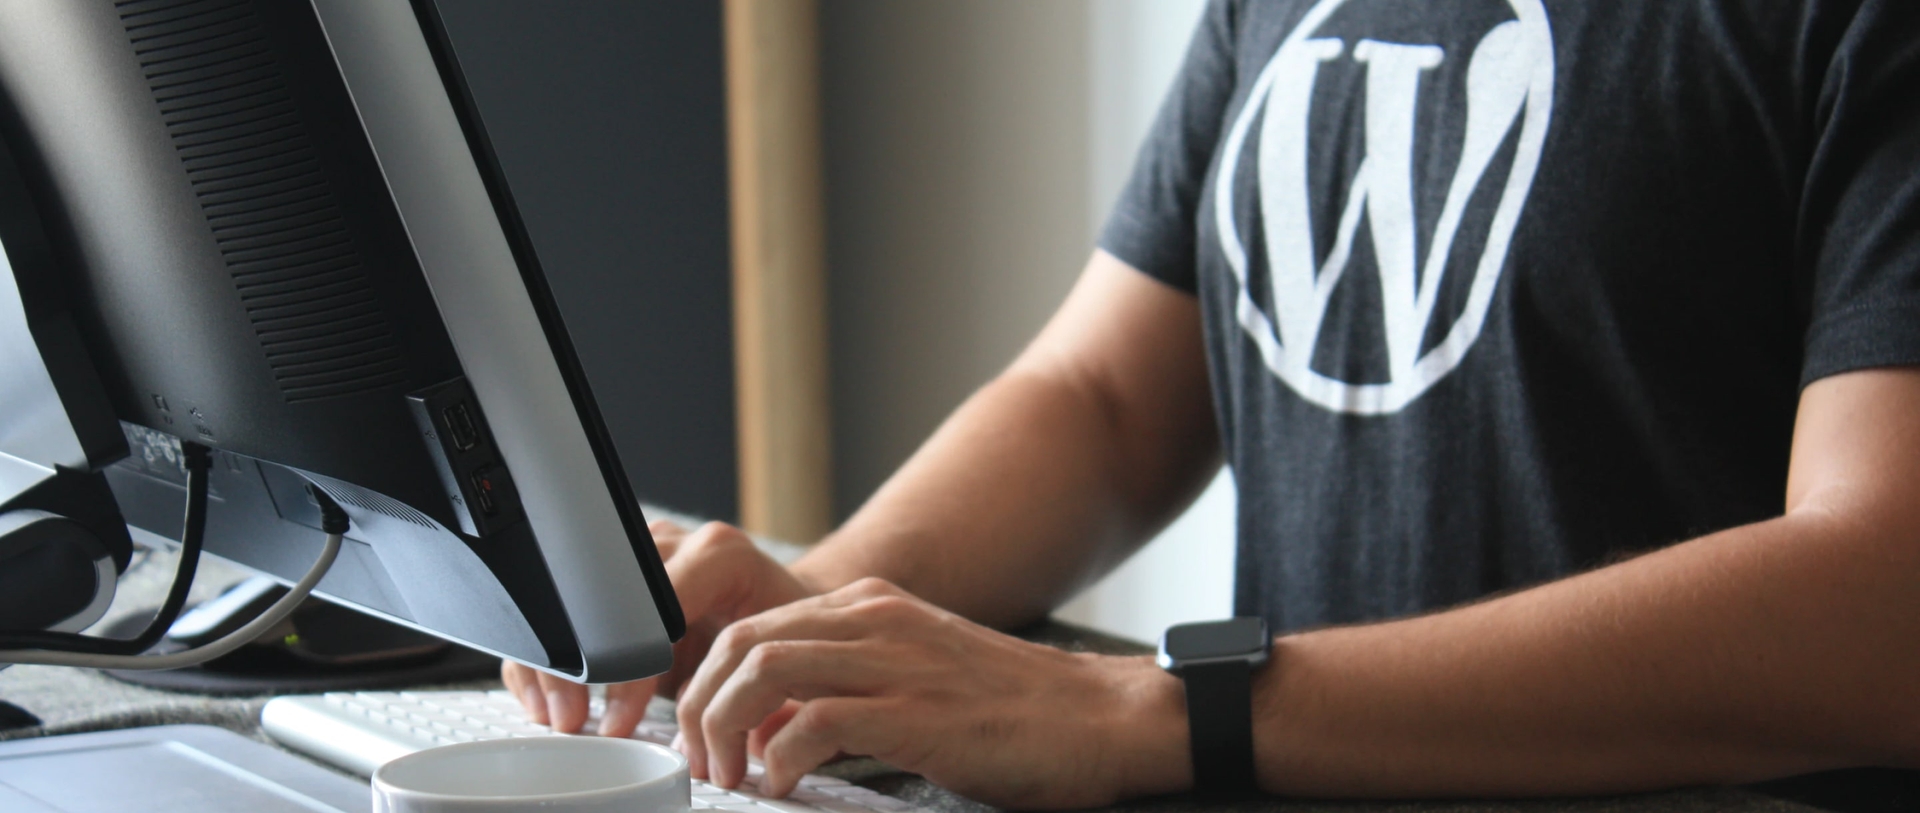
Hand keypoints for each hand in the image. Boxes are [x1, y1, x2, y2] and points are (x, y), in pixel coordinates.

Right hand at [503, 519, 817, 734]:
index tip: (618, 718)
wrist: (788, 608)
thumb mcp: (772, 657)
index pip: (655, 608)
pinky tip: (549, 695)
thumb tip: (703, 738)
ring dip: (555, 662)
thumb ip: (735, 685)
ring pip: (573, 598)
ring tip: (559, 712)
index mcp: (719, 555)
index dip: (629, 670)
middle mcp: (676, 542)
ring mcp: (640, 552)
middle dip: (579, 666)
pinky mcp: (616, 571)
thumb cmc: (787, 635)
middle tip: (572, 717)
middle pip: (602, 596)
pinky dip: (551, 654)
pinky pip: (566, 607)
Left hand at [674, 577, 1191, 808]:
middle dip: (700, 705)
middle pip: (741, 641)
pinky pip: (814, 723)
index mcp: (871, 608)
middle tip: (702, 763)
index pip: (752, 625)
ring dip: (725, 728)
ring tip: (730, 775)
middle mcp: (875, 619)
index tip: (700, 737)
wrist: (1103, 718)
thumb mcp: (914, 680)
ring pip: (763, 669)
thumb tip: (766, 733)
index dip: (708, 682)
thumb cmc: (1014, 713)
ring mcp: (897, 660)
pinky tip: (783, 785)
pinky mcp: (917, 712)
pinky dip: (780, 758)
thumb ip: (842, 692)